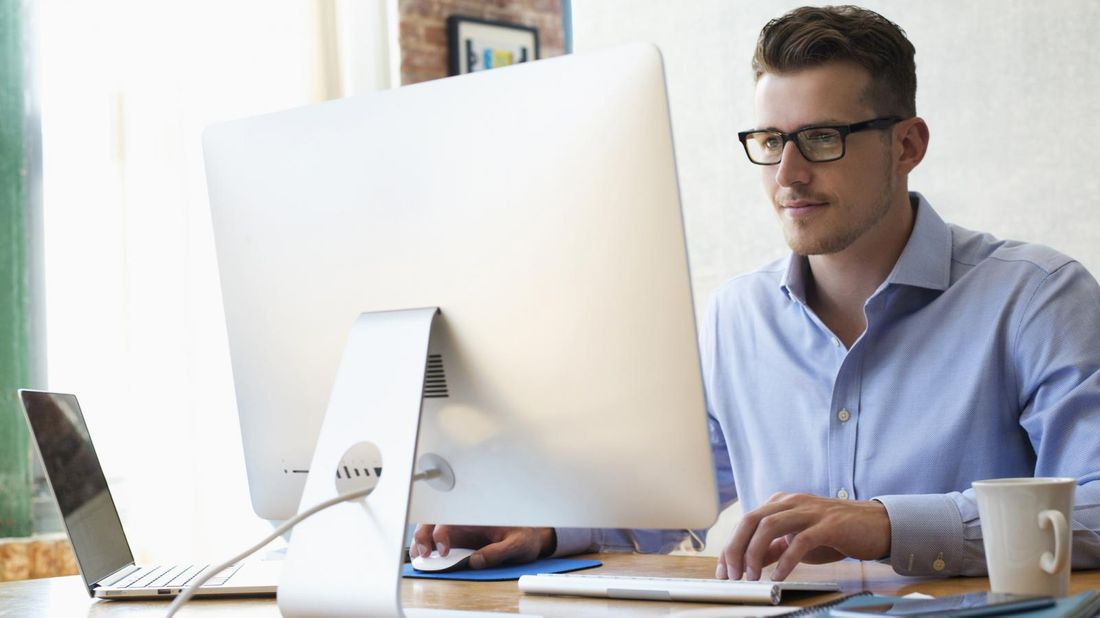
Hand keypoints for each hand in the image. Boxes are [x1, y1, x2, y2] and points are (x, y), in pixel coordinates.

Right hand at [410, 525, 555, 568]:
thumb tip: (475, 560)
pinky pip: (438, 540)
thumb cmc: (525, 535)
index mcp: (478, 514)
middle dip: (423, 535)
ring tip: (419, 557)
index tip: (443, 550)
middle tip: (424, 554)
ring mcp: (461, 529)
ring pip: (432, 528)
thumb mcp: (517, 543)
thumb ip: (498, 552)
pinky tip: (424, 557)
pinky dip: (427, 547)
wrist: (531, 537)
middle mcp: (466, 519)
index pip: (452, 518)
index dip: (441, 533)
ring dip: (422, 541)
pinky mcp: (459, 539)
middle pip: (435, 520)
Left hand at [716, 492, 889, 581]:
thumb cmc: (835, 534)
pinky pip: (800, 540)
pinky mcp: (829, 525)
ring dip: (755, 553)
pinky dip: (786, 560)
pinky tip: (778, 576)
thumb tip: (748, 562)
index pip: (746, 522)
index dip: (731, 546)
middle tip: (732, 575)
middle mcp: (791, 502)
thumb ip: (774, 548)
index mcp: (781, 503)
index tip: (723, 571)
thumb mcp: (798, 539)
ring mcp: (810, 511)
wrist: (876, 526)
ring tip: (751, 576)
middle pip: (752, 520)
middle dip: (736, 548)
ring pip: (770, 525)